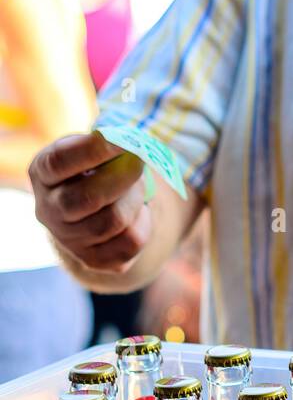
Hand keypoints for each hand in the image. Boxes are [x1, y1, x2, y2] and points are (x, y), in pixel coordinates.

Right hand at [29, 131, 152, 272]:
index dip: (93, 150)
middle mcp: (48, 210)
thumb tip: (131, 140)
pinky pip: (129, 244)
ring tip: (136, 188)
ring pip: (113, 221)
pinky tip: (137, 213)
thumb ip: (106, 142)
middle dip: (122, 177)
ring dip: (135, 199)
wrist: (95, 207)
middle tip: (139, 162)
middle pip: (87, 198)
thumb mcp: (91, 147)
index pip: (60, 162)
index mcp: (42, 173)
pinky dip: (143, 223)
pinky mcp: (92, 259)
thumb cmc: (94, 167)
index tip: (121, 140)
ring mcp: (68, 239)